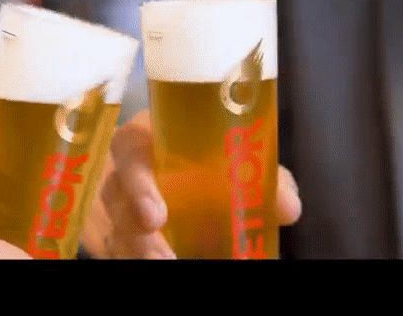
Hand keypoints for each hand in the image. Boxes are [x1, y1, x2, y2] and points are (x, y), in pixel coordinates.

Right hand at [79, 110, 301, 258]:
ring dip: (137, 249)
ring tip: (163, 264)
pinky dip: (134, 255)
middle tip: (161, 256)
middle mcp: (131, 169)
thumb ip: (266, 180)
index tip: (155, 215)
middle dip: (133, 227)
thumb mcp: (244, 165)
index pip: (129, 145)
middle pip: (114, 194)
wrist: (203, 180)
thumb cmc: (218, 161)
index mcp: (153, 138)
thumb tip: (287, 208)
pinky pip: (120, 244)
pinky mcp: (126, 229)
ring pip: (117, 226)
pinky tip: (159, 262)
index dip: (136, 180)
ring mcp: (123, 203)